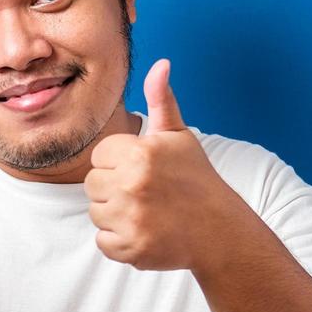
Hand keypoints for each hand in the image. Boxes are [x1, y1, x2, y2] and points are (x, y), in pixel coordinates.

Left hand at [85, 58, 230, 271]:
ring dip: (115, 215)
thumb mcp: (180, 136)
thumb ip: (162, 100)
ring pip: (95, 213)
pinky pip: (103, 241)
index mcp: (140, 153)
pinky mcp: (131, 248)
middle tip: (145, 193)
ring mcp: (131, 219)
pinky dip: (120, 241)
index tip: (143, 171)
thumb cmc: (196, 179)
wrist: (220, 230)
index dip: (119, 163)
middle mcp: (132, 184)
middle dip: (113, 188)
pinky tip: (145, 232)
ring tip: (146, 212)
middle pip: (92, 184)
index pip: (99, 156)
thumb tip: (160, 63)